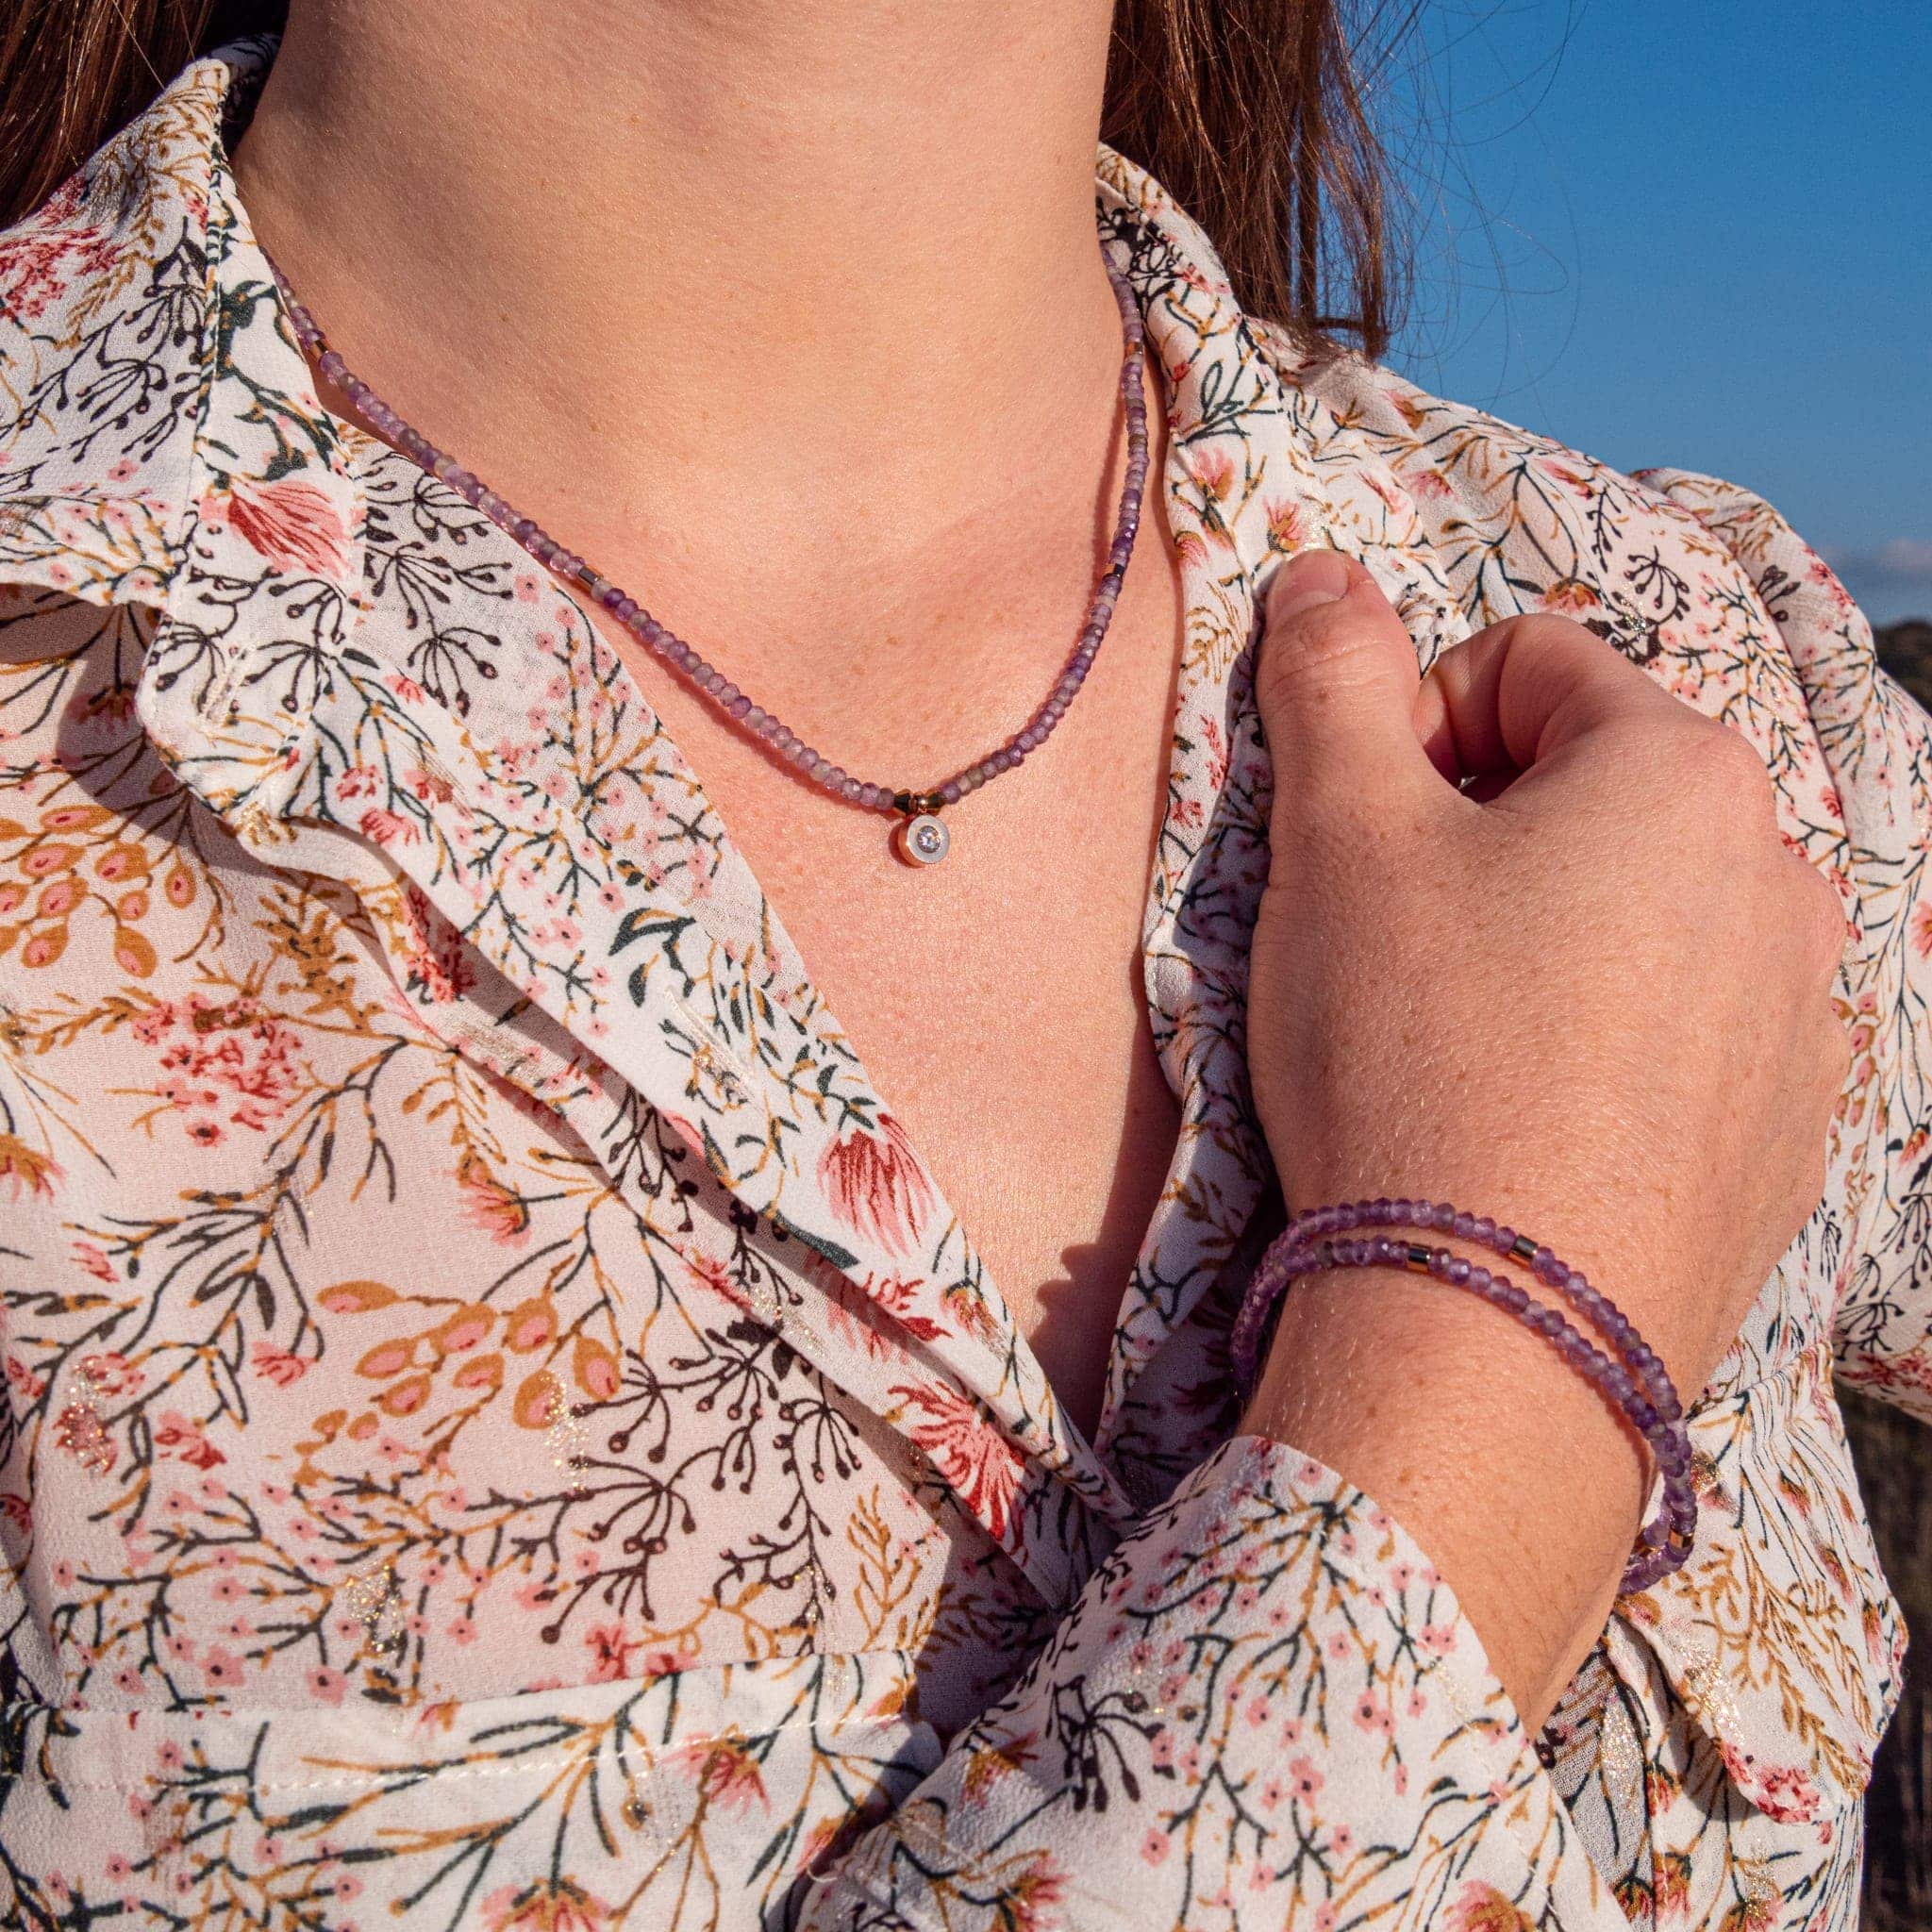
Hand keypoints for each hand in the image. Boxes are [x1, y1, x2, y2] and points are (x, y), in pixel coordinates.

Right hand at [1240, 547, 1848, 1722]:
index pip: (1526, 659)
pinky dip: (1616, 1038)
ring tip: (1470, 1036)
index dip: (1414, 723)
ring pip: (1650, 908)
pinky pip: (1696, 1029)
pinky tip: (1539, 1114)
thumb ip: (1327, 677)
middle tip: (1401, 939)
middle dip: (1489, 829)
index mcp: (1676, 766)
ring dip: (1556, 931)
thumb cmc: (1413, 1047)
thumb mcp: (1340, 838)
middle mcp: (1778, 867)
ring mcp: (1802, 1007)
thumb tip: (1320, 571)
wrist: (1496, 1330)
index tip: (1361, 833)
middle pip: (1598, 782)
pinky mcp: (1794, 1128)